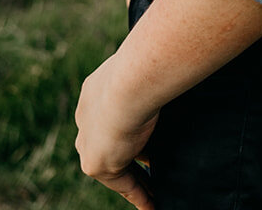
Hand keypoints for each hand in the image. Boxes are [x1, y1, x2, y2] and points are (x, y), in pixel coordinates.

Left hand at [75, 53, 158, 209]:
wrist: (132, 80)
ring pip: (115, 164)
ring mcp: (87, 140)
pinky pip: (120, 183)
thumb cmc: (148, 65)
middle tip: (151, 166)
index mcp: (96, 90)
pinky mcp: (95, 163)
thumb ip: (154, 80)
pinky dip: (138, 193)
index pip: (111, 116)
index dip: (128, 129)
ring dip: (135, 177)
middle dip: (129, 156)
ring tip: (156, 188)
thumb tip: (174, 77)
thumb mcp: (149, 72)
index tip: (142, 139)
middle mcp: (86, 115)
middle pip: (111, 142)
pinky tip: (152, 203)